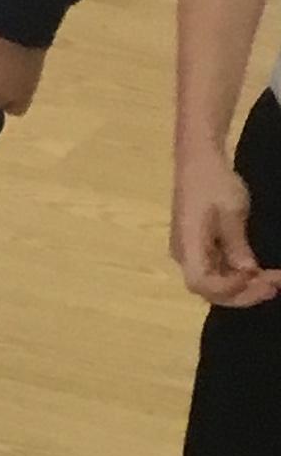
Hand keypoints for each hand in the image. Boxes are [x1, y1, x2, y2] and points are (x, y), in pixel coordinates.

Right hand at [172, 144, 280, 306]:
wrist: (198, 162)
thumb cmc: (214, 182)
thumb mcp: (232, 211)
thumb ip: (237, 245)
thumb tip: (247, 272)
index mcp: (189, 245)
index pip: (201, 282)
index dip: (228, 288)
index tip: (256, 279)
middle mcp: (185, 256)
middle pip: (208, 289)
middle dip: (242, 293)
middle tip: (274, 288)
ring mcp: (190, 254)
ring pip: (213, 283)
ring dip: (241, 288)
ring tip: (271, 283)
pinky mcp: (198, 250)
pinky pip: (215, 272)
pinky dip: (236, 277)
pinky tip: (256, 274)